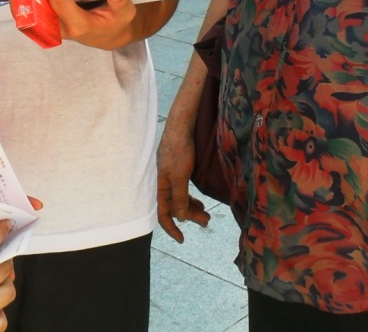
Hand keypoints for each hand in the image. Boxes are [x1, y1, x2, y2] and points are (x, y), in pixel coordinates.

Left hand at [39, 0, 138, 49]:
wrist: (106, 35)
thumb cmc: (115, 22)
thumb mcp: (125, 13)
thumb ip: (121, 2)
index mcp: (79, 24)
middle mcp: (61, 27)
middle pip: (40, 0)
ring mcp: (52, 25)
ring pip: (34, 1)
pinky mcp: (49, 19)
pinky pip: (37, 1)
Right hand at [156, 113, 209, 242]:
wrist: (180, 128)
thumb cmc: (178, 151)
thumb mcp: (180, 177)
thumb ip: (178, 198)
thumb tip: (179, 217)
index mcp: (161, 187)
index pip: (164, 214)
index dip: (172, 228)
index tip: (182, 240)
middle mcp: (164, 184)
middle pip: (174, 207)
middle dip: (189, 216)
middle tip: (207, 221)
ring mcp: (170, 177)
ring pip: (180, 199)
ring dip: (192, 208)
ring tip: (206, 213)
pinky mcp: (177, 170)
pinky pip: (182, 190)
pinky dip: (190, 198)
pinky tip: (199, 201)